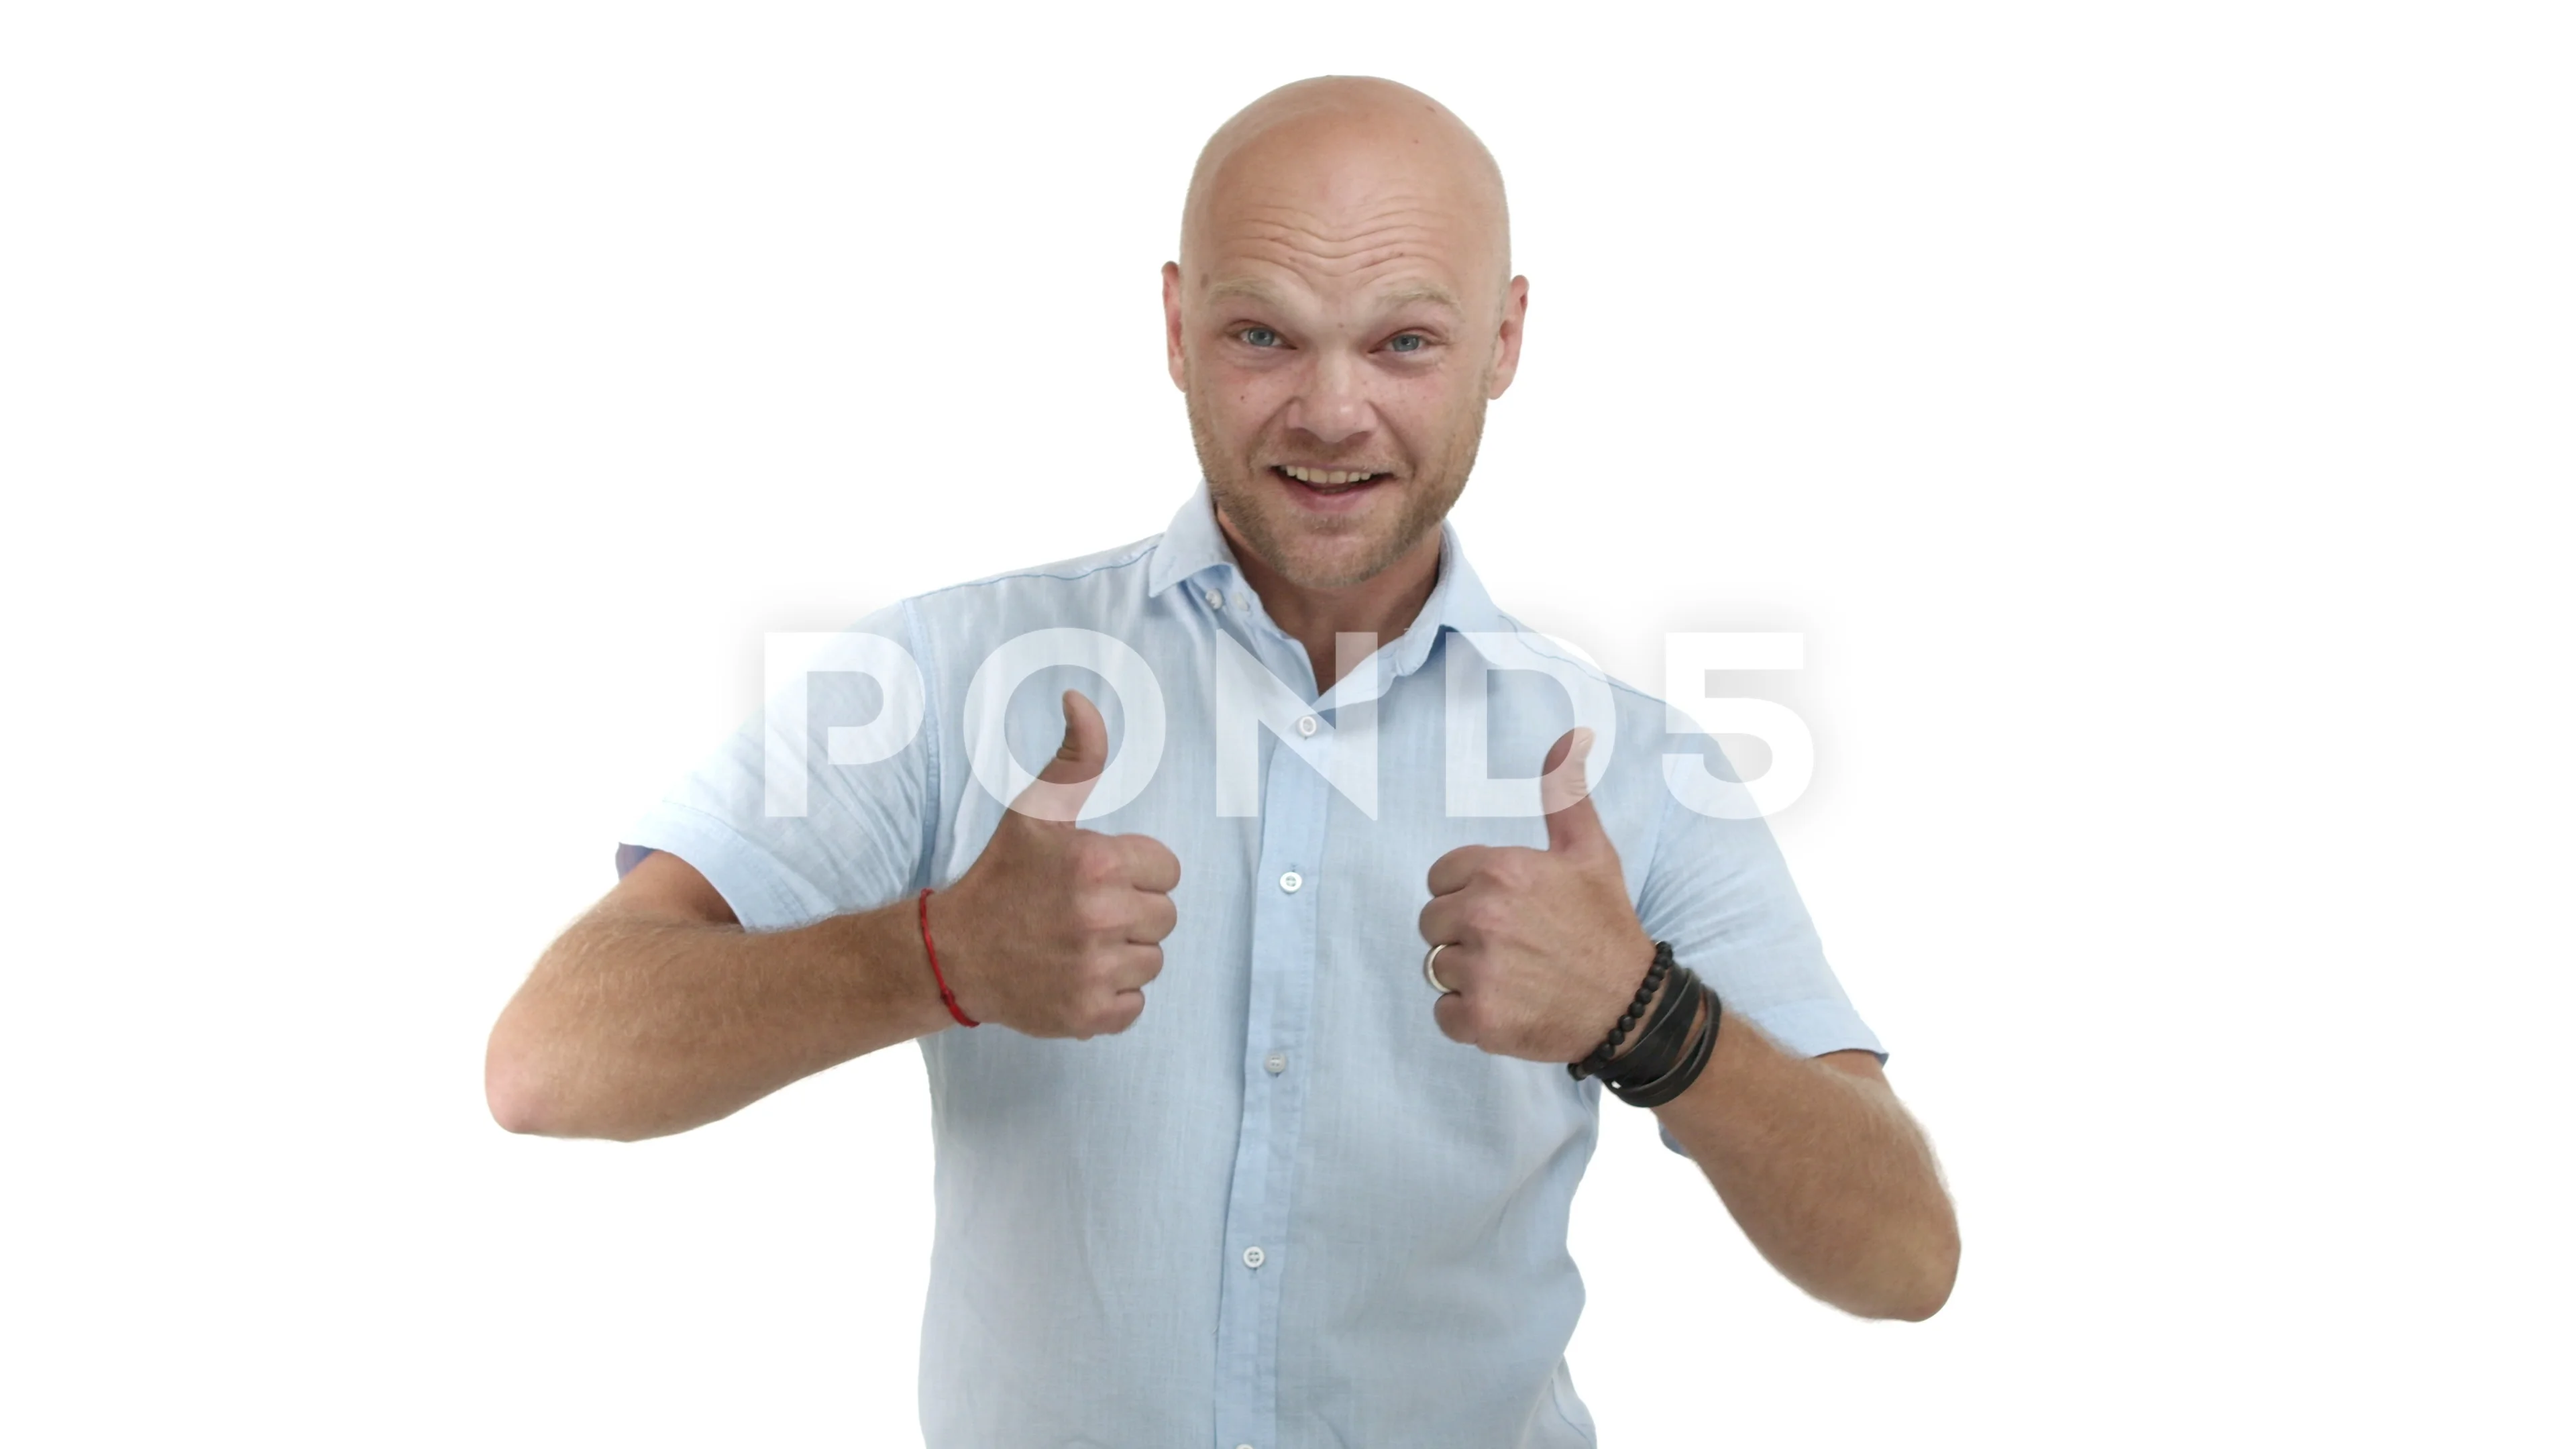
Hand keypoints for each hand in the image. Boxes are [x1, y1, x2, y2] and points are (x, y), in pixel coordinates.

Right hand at [931, 690, 1181, 1037]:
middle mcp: (1101, 918)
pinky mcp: (1089, 1015)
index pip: (1168, 871)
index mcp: (1098, 864)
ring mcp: (1095, 971)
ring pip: (1152, 962)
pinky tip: (1077, 976)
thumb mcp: (1036, 810)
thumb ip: (1075, 756)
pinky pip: (1135, 1005)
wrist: (952, 953)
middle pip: (1165, 917)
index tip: (1096, 876)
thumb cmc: (1001, 876)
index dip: (1136, 872)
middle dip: (1131, 912)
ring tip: (1078, 943)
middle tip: (1084, 911)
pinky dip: (1112, 997)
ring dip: (1123, 955)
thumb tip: (1080, 698)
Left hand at [1417, 728, 1657, 1061]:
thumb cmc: (1607, 927)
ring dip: (1468, 976)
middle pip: (1432, 923)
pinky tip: (1508, 1006)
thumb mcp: (1592, 853)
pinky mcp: (1479, 1018)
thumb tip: (1568, 739)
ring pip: (1437, 967)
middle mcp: (1484, 916)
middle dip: (1463, 935)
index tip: (1504, 910)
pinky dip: (1468, 1017)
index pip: (1439, 878)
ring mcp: (1480, 970)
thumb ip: (1565, 798)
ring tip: (1514, 976)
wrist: (1632, 1006)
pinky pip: (1443, 1013)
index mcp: (1501, 871)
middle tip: (1512, 946)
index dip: (1467, 894)